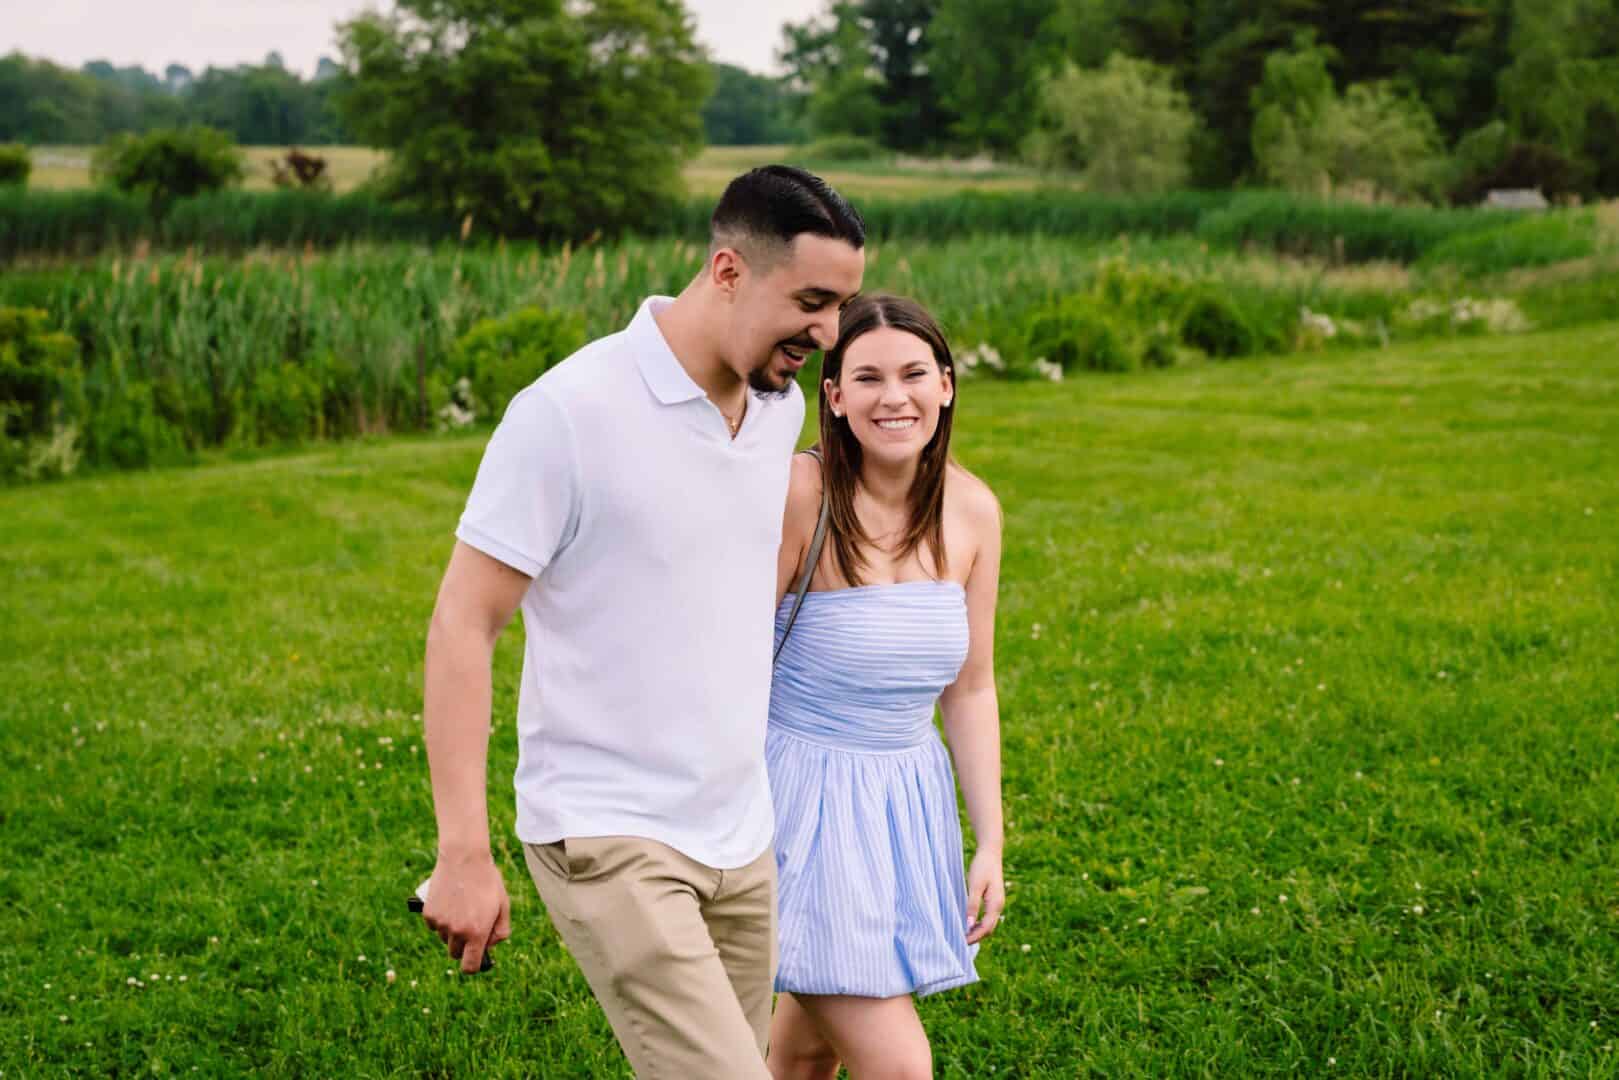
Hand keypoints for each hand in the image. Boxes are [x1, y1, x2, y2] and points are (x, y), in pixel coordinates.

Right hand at [423, 849, 510, 972]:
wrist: (464, 858)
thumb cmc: (487, 881)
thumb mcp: (503, 905)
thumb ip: (500, 931)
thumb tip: (489, 947)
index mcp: (477, 933)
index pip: (470, 966)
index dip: (472, 965)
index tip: (474, 959)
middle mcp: (457, 932)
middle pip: (456, 953)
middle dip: (463, 946)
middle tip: (470, 926)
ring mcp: (441, 923)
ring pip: (444, 938)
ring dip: (451, 931)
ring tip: (461, 909)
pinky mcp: (429, 913)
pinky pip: (434, 926)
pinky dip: (440, 919)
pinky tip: (450, 903)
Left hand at [965, 848, 1004, 945]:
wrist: (990, 852)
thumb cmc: (982, 867)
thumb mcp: (974, 885)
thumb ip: (972, 905)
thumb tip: (968, 924)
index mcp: (995, 904)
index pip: (986, 928)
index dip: (974, 937)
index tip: (962, 941)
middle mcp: (999, 906)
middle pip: (989, 929)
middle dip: (976, 937)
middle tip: (960, 941)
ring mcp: (997, 903)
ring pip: (989, 924)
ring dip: (977, 931)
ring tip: (963, 934)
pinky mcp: (993, 900)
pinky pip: (987, 917)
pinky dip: (979, 924)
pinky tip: (969, 923)